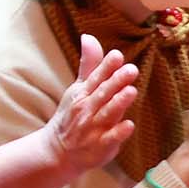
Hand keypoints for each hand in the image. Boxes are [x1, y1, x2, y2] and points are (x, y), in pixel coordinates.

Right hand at [46, 34, 139, 174]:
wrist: (57, 151)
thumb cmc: (73, 115)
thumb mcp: (78, 88)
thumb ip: (90, 64)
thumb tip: (89, 36)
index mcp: (84, 93)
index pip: (96, 77)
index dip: (107, 67)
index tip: (117, 55)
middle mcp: (88, 109)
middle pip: (103, 93)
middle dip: (116, 81)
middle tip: (131, 69)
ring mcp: (93, 128)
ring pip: (107, 113)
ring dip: (118, 103)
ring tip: (131, 91)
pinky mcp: (100, 145)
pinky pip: (110, 138)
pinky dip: (119, 133)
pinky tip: (129, 125)